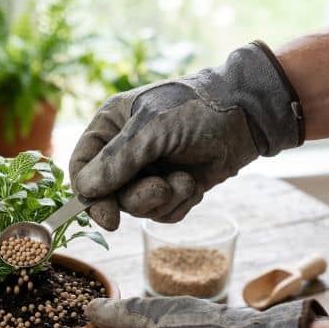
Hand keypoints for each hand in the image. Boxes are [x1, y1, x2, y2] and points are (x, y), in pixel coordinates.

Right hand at [70, 41, 304, 229]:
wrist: (247, 115)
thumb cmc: (196, 109)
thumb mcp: (152, 129)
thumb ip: (117, 160)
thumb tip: (85, 190)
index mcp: (109, 126)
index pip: (81, 167)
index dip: (89, 195)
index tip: (108, 218)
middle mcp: (123, 151)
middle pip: (108, 195)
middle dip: (137, 198)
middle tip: (161, 189)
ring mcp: (147, 171)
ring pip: (136, 208)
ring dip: (162, 200)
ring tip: (184, 180)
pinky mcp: (170, 188)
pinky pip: (161, 213)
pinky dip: (179, 203)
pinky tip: (194, 183)